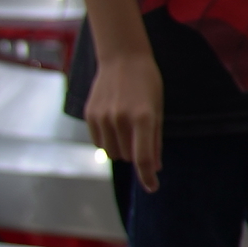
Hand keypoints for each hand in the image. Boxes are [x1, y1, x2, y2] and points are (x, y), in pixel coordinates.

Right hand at [86, 48, 164, 191]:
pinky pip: (98, 143)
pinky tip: (114, 124)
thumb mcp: (158, 110)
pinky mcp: (90, 115)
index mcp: (142, 117)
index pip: (143, 158)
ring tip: (127, 128)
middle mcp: (120, 119)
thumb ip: (155, 140)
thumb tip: (153, 168)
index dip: (148, 177)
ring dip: (121, 149)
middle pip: (127, 157)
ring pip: (111, 153)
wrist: (122, 58)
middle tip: (141, 136)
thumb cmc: (147, 84)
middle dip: (136, 155)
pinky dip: (107, 141)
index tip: (152, 188)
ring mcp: (102, 117)